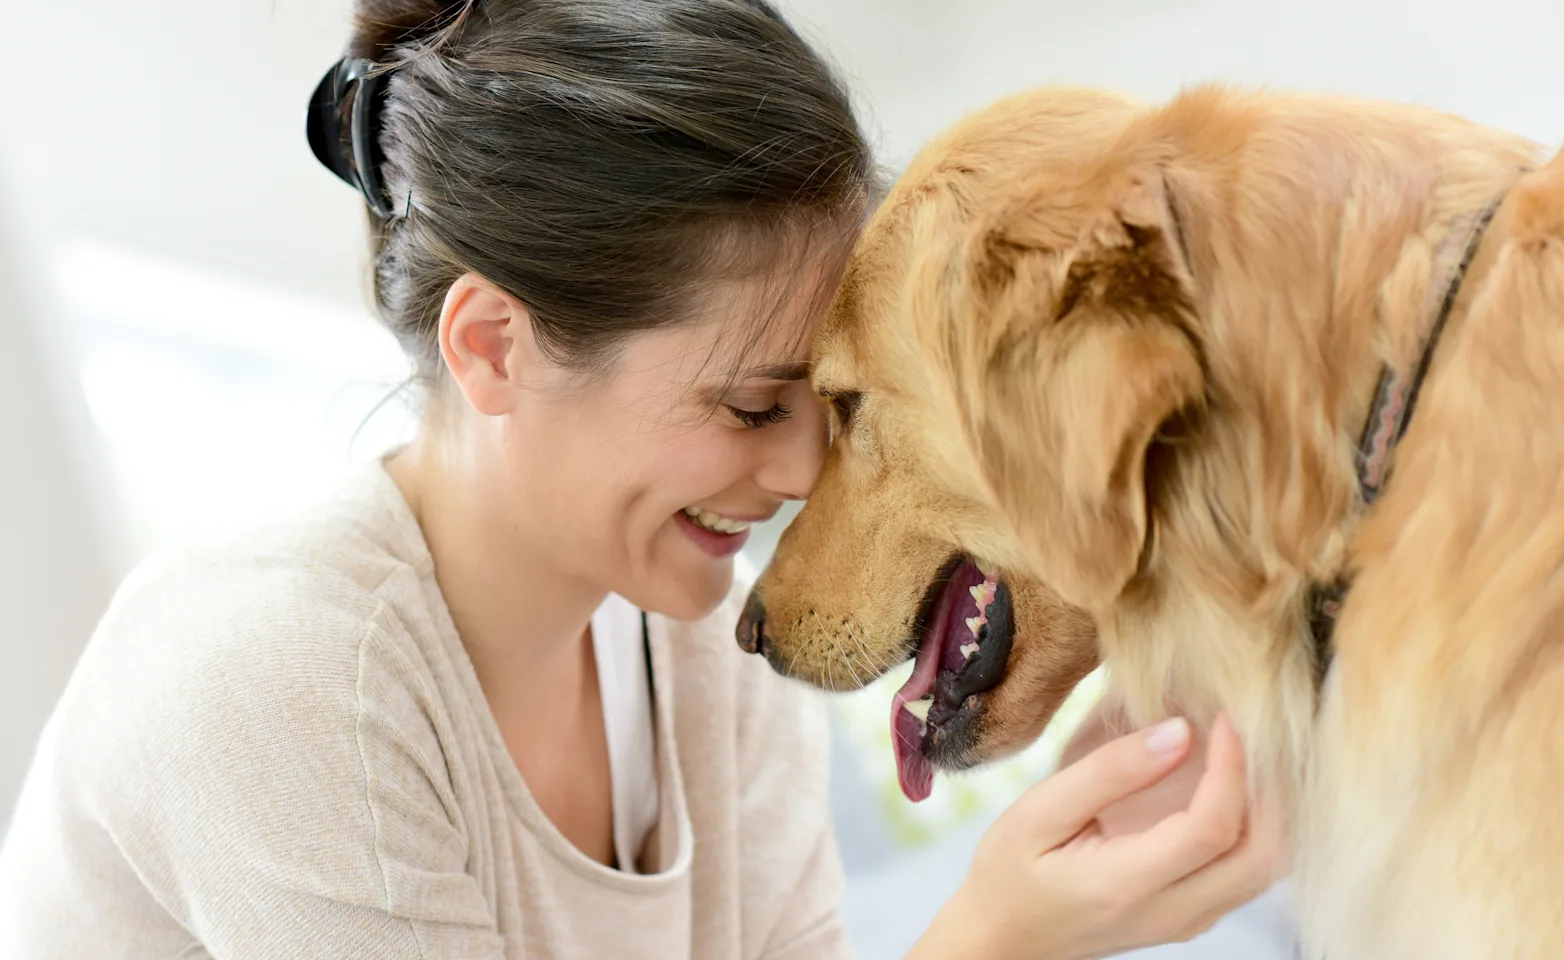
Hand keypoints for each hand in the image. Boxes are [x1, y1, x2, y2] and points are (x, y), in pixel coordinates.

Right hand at [907, 713, 1286, 959]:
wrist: (1005, 937)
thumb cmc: (1010, 871)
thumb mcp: (1039, 812)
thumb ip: (1109, 773)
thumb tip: (1180, 731)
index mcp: (1127, 885)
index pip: (1212, 828)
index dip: (1232, 767)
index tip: (1224, 717)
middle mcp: (1172, 913)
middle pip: (1263, 856)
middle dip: (1272, 788)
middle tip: (1251, 732)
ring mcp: (1189, 922)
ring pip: (1267, 869)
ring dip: (1272, 809)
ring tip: (1246, 752)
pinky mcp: (1194, 917)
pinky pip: (1249, 873)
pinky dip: (1258, 826)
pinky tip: (1233, 786)